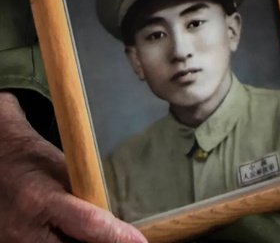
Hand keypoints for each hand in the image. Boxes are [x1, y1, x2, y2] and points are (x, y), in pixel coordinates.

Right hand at [0, 92, 147, 242]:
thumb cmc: (34, 162)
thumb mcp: (66, 172)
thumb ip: (88, 200)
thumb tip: (119, 224)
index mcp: (40, 200)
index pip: (89, 225)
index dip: (117, 236)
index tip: (140, 242)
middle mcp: (23, 231)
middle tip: (124, 239)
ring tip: (103, 236)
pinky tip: (76, 238)